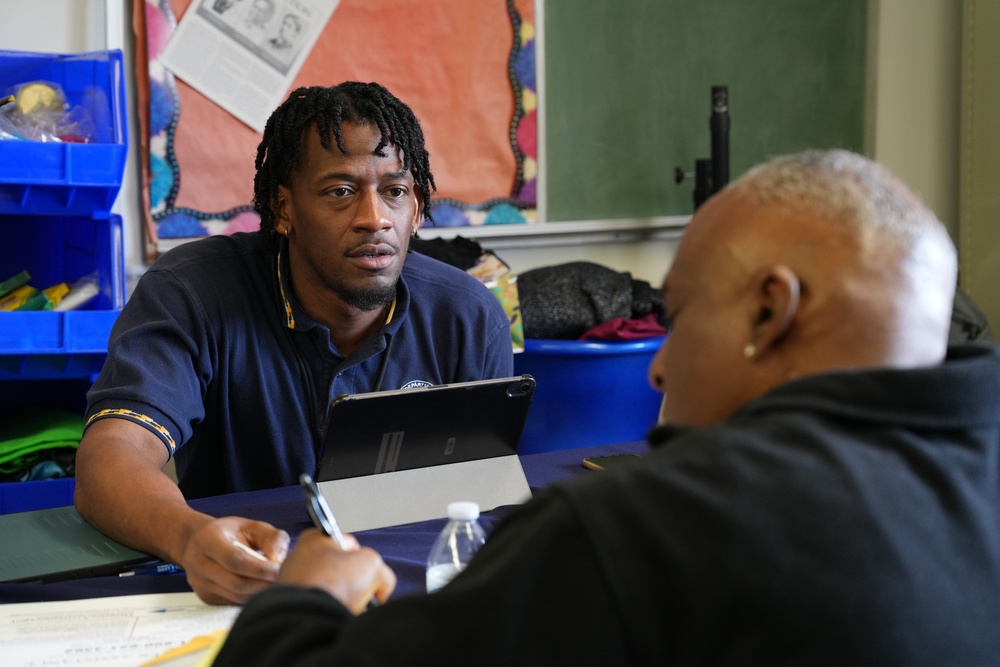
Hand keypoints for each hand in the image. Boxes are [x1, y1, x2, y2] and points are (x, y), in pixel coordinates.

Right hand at [178, 516, 289, 604]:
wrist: (200, 542)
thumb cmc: (231, 533)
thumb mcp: (251, 526)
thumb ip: (271, 537)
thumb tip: (279, 559)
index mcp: (207, 539)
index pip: (235, 560)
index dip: (260, 568)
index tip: (280, 568)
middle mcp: (198, 563)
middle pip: (236, 582)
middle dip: (264, 582)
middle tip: (284, 578)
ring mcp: (199, 583)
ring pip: (236, 596)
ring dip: (260, 592)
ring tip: (277, 582)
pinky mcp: (206, 597)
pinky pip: (234, 601)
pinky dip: (252, 596)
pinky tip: (263, 587)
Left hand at [278, 528, 396, 613]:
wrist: (307, 617)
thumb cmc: (333, 584)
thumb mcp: (373, 566)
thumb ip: (382, 572)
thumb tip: (380, 587)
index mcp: (315, 538)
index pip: (352, 546)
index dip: (366, 562)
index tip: (369, 575)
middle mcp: (298, 557)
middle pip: (340, 570)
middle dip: (353, 584)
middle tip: (360, 595)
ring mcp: (291, 581)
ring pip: (328, 589)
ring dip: (340, 599)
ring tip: (345, 607)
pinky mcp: (288, 605)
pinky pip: (316, 606)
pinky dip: (326, 611)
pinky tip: (332, 616)